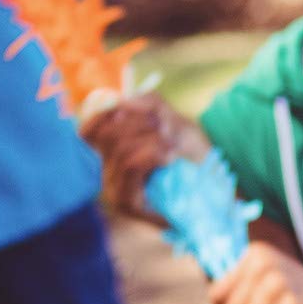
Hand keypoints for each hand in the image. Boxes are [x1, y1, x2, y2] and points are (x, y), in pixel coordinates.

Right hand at [80, 93, 207, 227]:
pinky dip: (152, 154)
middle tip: (167, 126)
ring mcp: (114, 189)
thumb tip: (122, 100)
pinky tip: (170, 156)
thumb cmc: (192, 156)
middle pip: (107, 134)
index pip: (88, 130)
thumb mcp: (173, 121)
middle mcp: (106, 171)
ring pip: (121, 150)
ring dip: (151, 139)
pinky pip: (131, 166)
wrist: (215, 193)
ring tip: (173, 145)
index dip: (107, 113)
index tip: (137, 109)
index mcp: (111, 152)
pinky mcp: (127, 203)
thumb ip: (150, 104)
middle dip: (140, 122)